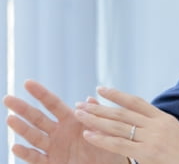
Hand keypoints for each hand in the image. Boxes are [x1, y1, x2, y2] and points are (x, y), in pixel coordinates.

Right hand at [3, 80, 125, 163]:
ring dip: (22, 128)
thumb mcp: (104, 127)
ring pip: (34, 136)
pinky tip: (16, 146)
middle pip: (38, 118)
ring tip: (10, 118)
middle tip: (8, 98)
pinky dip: (26, 153)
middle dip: (23, 108)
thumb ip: (96, 114)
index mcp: (72, 120)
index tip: (27, 82)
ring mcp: (54, 148)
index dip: (40, 93)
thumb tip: (89, 98)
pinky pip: (37, 159)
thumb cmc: (108, 146)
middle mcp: (60, 132)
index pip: (53, 103)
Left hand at [75, 86, 178, 163]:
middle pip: (122, 112)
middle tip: (82, 103)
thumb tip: (157, 126)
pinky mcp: (147, 153)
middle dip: (99, 108)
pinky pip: (119, 145)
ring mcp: (151, 138)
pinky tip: (89, 134)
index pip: (135, 102)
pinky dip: (102, 139)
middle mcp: (155, 125)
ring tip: (80, 114)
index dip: (117, 95)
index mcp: (163, 118)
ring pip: (118, 125)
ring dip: (96, 120)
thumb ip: (165, 128)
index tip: (101, 89)